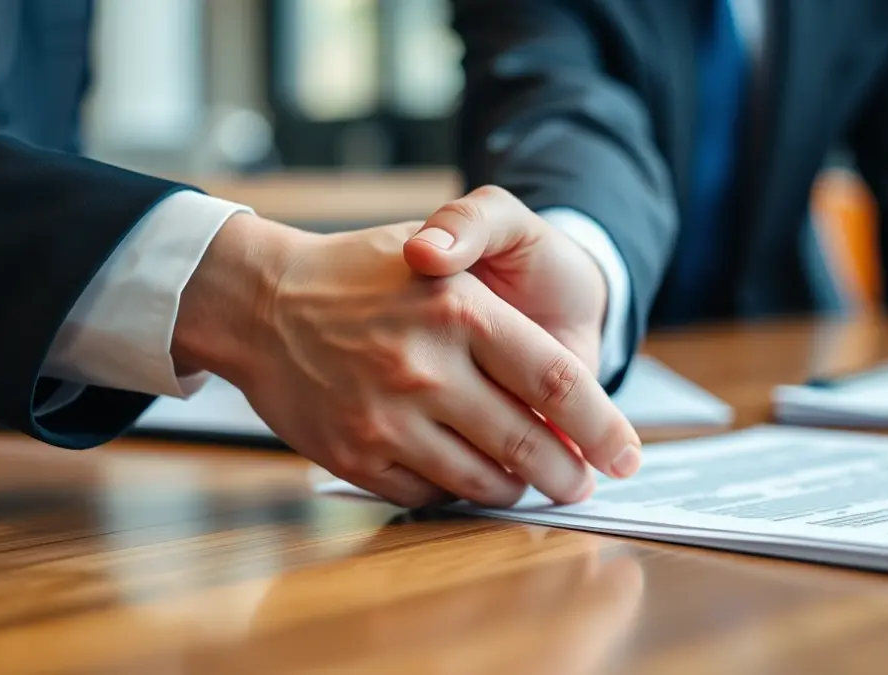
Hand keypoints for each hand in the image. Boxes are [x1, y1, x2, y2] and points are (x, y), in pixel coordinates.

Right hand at [171, 214, 641, 507]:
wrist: (261, 301)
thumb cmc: (360, 275)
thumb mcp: (437, 254)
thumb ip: (502, 308)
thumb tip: (566, 378)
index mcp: (459, 310)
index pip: (557, 381)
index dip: (602, 426)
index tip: (626, 453)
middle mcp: (426, 367)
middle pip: (527, 443)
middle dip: (568, 474)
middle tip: (583, 485)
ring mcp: (386, 417)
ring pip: (481, 480)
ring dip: (517, 490)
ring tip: (531, 485)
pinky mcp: (353, 454)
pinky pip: (427, 494)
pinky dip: (456, 494)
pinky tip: (467, 480)